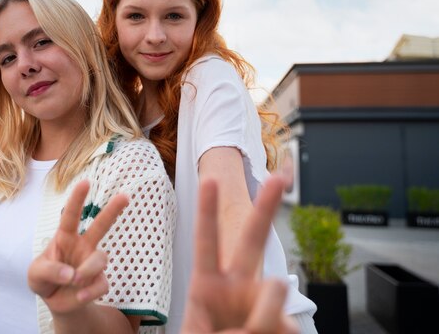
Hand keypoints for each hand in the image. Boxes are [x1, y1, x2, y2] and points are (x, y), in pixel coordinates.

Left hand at [28, 180, 128, 314]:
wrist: (55, 302)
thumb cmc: (44, 280)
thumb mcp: (36, 274)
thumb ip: (50, 270)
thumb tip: (72, 274)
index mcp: (65, 237)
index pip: (71, 215)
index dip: (77, 199)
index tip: (85, 182)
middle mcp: (83, 246)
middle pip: (101, 225)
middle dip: (113, 210)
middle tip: (125, 196)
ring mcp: (92, 263)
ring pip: (100, 259)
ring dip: (86, 270)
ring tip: (74, 280)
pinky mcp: (99, 281)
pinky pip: (101, 283)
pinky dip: (89, 291)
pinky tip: (80, 296)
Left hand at [181, 175, 298, 333]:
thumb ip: (243, 316)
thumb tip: (277, 295)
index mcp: (206, 286)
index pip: (206, 242)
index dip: (207, 211)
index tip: (210, 181)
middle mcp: (236, 288)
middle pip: (251, 240)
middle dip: (265, 207)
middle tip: (279, 177)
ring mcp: (260, 303)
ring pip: (276, 290)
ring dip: (265, 315)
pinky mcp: (282, 323)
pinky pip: (289, 323)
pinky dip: (280, 331)